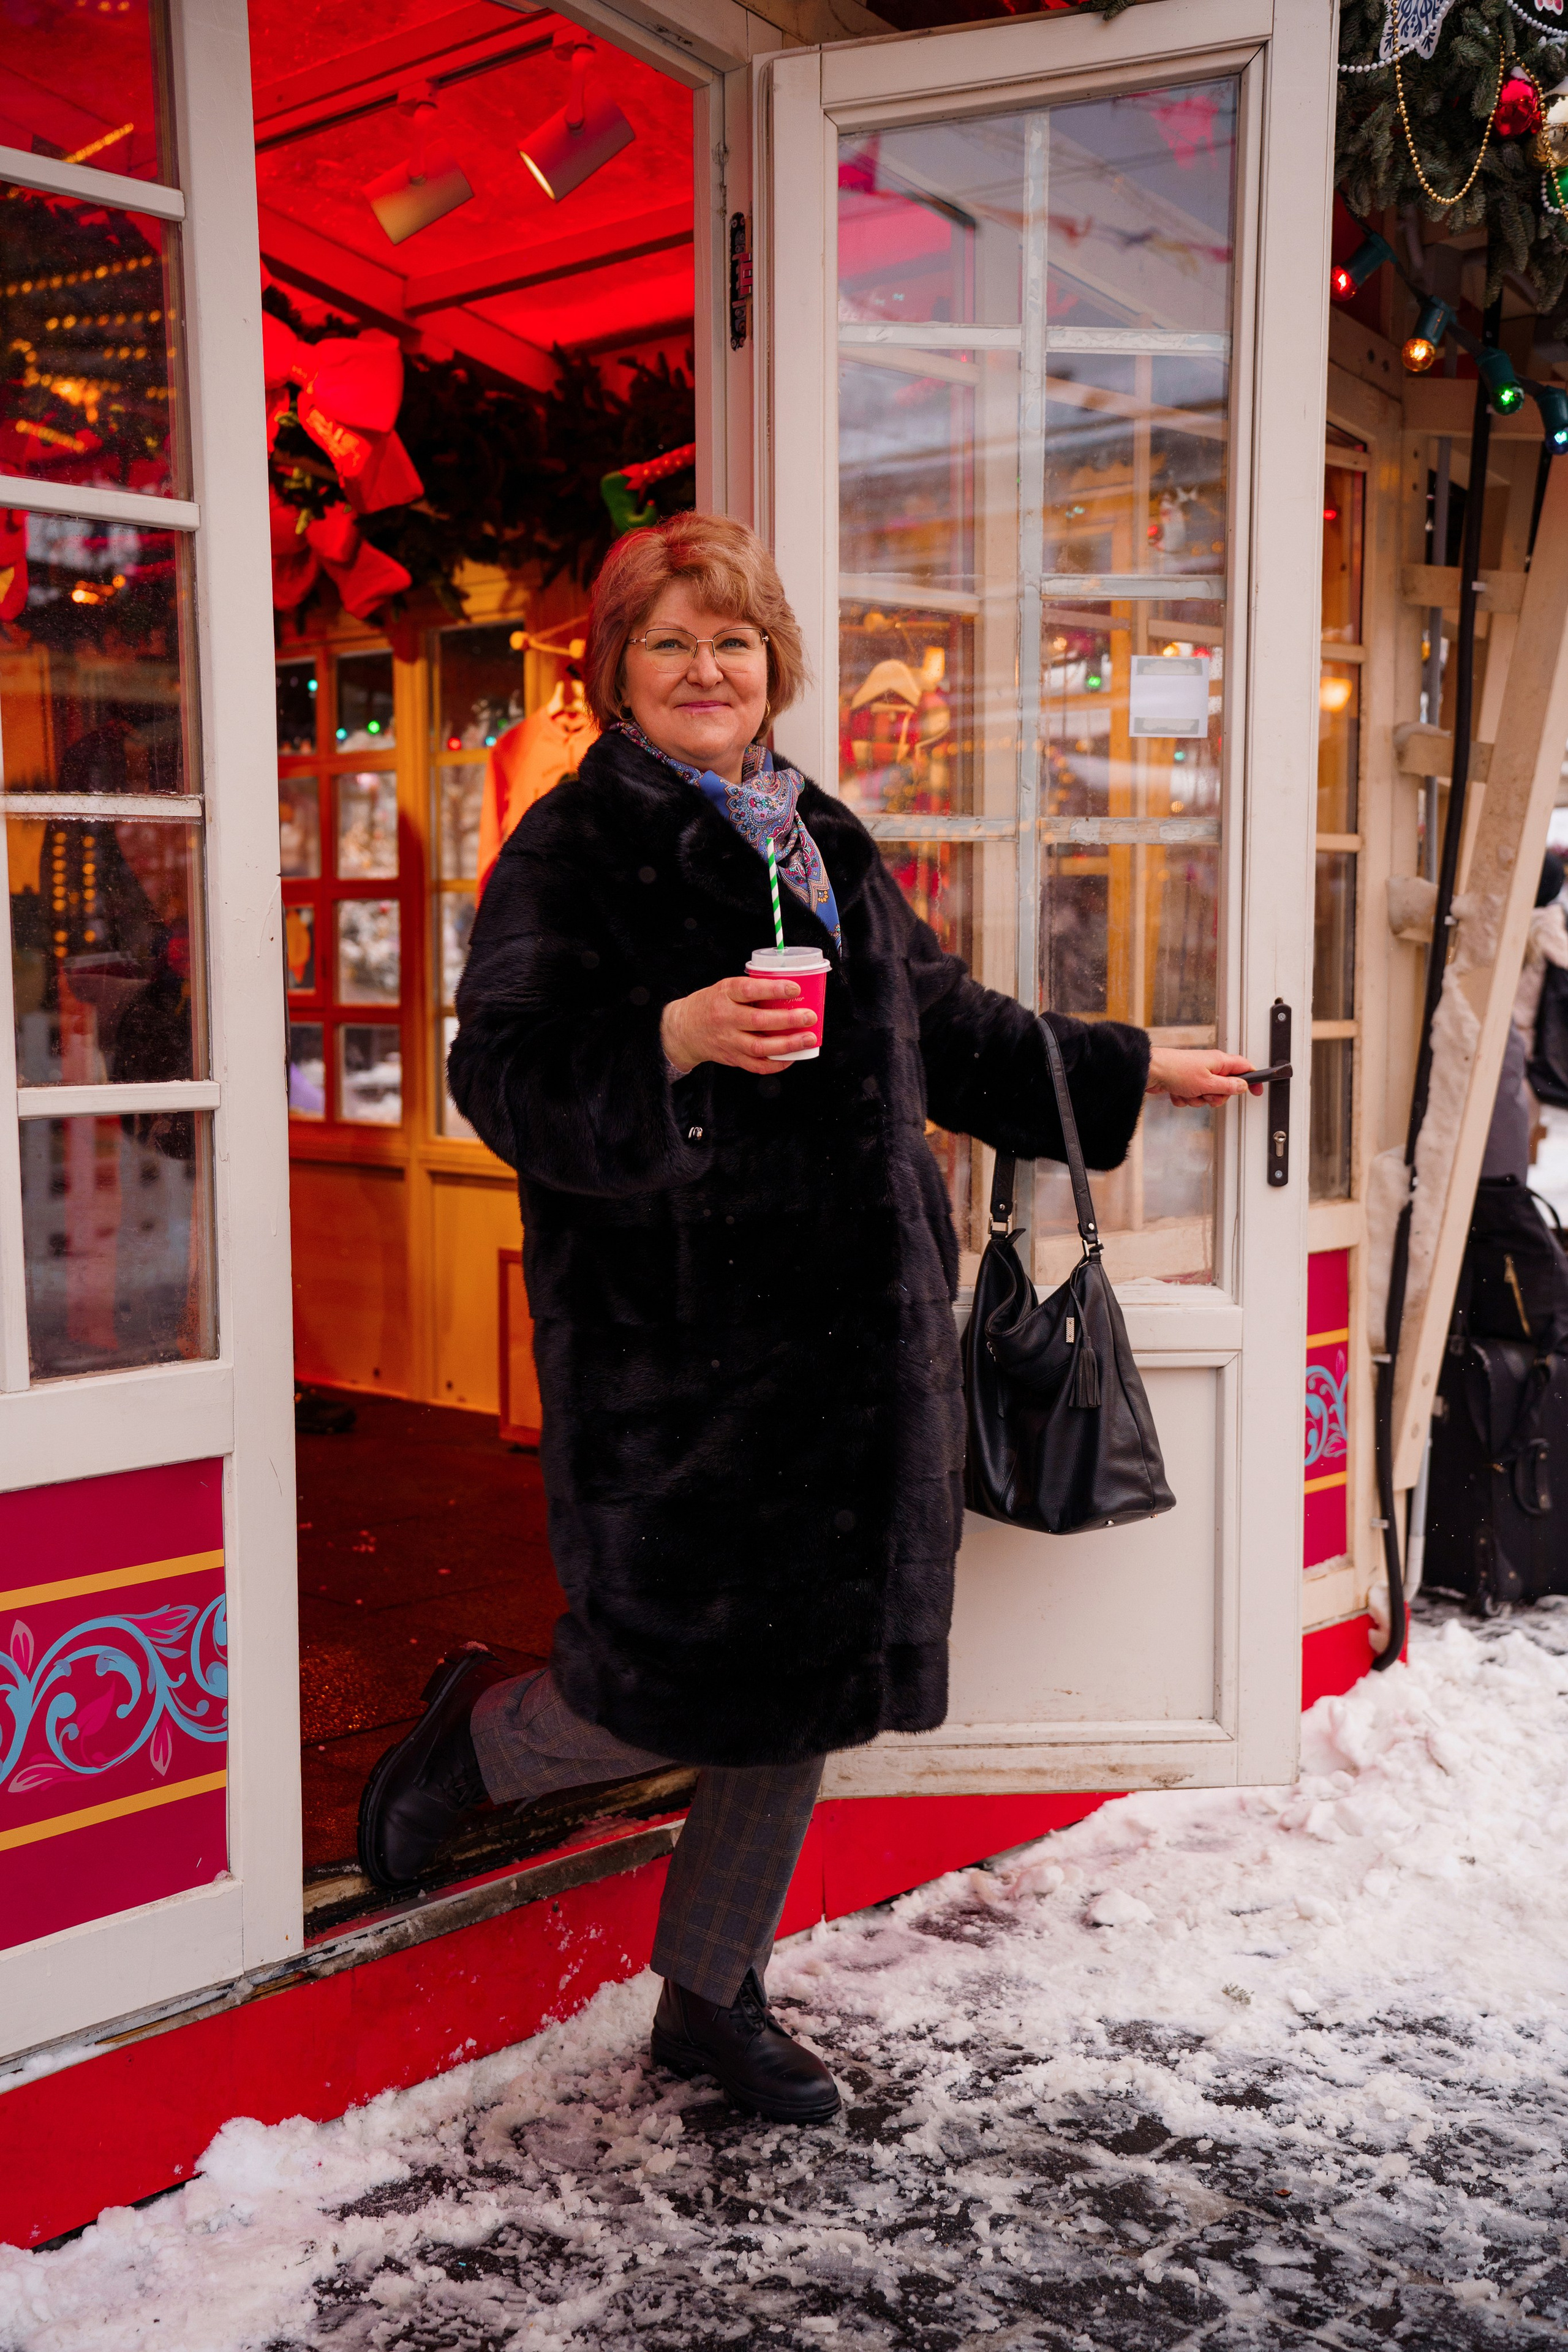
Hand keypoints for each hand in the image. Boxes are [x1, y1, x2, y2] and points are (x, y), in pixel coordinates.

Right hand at [661, 976, 817, 1076]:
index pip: (749, 990)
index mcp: (724, 995)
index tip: (794, 987)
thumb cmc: (710, 1005)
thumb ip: (751, 990)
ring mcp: (729, 1041)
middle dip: (788, 1020)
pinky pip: (757, 1066)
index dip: (773, 989)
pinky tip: (792, 1057)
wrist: (684, 1030)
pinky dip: (777, 1064)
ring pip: (760, 1047)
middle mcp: (725, 1018)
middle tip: (810, 1016)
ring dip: (788, 1044)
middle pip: (758, 1021)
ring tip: (808, 1039)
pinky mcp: (732, 1058)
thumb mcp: (725, 988)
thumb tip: (787, 992)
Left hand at [1146, 1047, 1259, 1108]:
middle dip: (1216, 1096)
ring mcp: (1197, 1075)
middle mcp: (1210, 1066)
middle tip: (1207, 1094)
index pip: (1245, 1068)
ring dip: (1198, 1099)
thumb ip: (1228, 1087)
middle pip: (1226, 1087)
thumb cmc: (1176, 1070)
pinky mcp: (1185, 1083)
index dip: (1253, 1080)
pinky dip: (1185, 1098)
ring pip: (1208, 1095)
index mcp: (1219, 1061)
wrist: (1150, 1071)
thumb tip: (1243, 1086)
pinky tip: (1178, 1093)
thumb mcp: (1208, 1083)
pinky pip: (1192, 1097)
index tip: (1257, 1091)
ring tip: (1189, 1092)